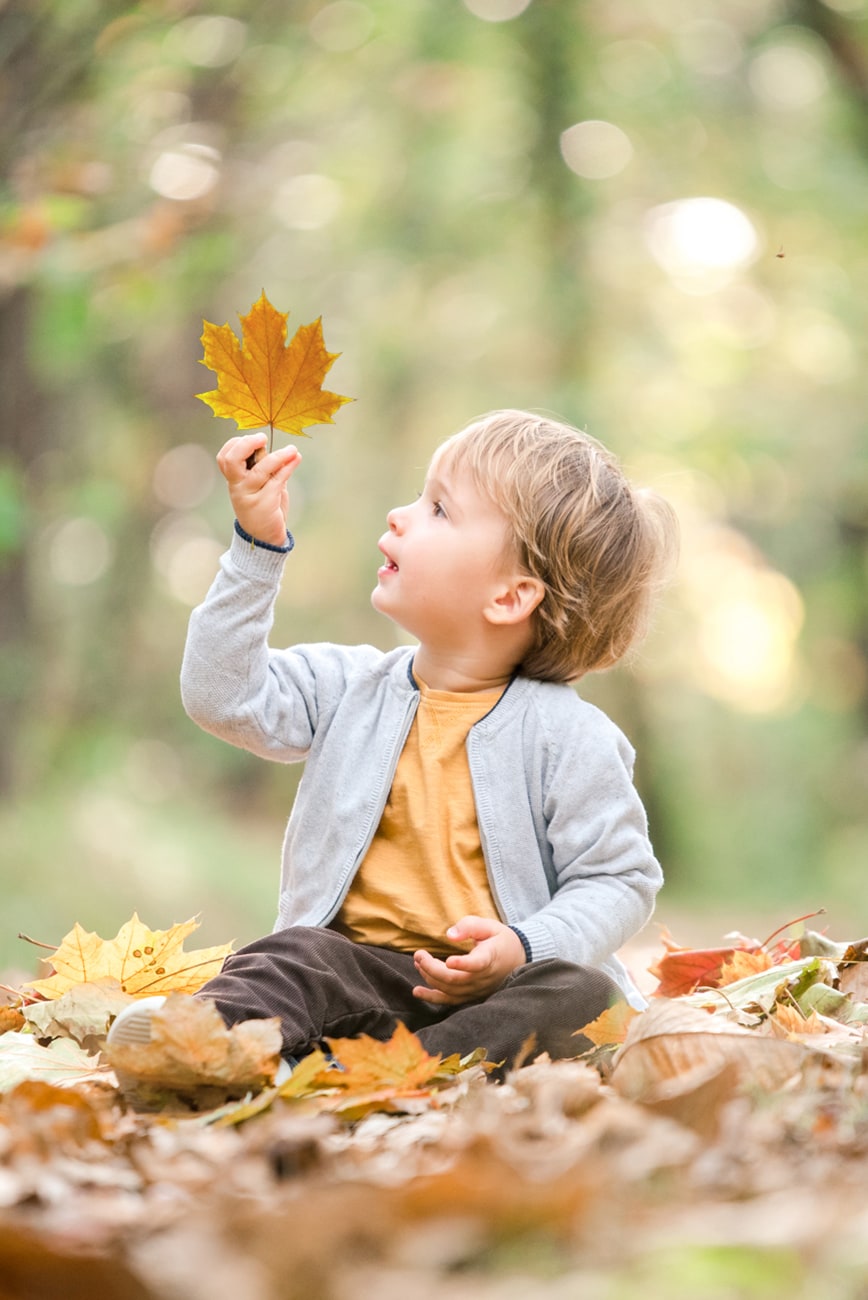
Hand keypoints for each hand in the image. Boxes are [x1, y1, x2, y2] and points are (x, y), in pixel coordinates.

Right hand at [216, 432, 301, 546]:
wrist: (263, 537)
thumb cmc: (262, 507)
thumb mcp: (260, 485)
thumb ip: (265, 468)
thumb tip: (280, 450)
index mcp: (234, 480)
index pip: (225, 458)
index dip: (236, 444)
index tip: (254, 439)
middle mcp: (238, 486)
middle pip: (232, 460)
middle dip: (247, 444)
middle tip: (262, 438)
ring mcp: (250, 495)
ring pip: (260, 470)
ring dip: (278, 456)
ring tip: (292, 450)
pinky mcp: (266, 503)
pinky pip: (277, 480)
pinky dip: (288, 467)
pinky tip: (296, 459)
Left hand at [412, 916, 525, 1006]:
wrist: (516, 959)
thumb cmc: (499, 939)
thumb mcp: (489, 926)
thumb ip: (469, 926)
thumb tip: (450, 935)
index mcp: (490, 957)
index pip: (477, 964)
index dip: (463, 964)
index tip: (449, 960)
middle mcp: (483, 978)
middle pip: (455, 979)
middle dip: (431, 968)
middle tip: (419, 954)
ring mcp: (476, 990)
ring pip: (449, 990)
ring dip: (430, 977)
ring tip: (418, 962)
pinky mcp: (471, 996)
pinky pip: (450, 1001)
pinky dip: (433, 997)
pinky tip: (417, 992)